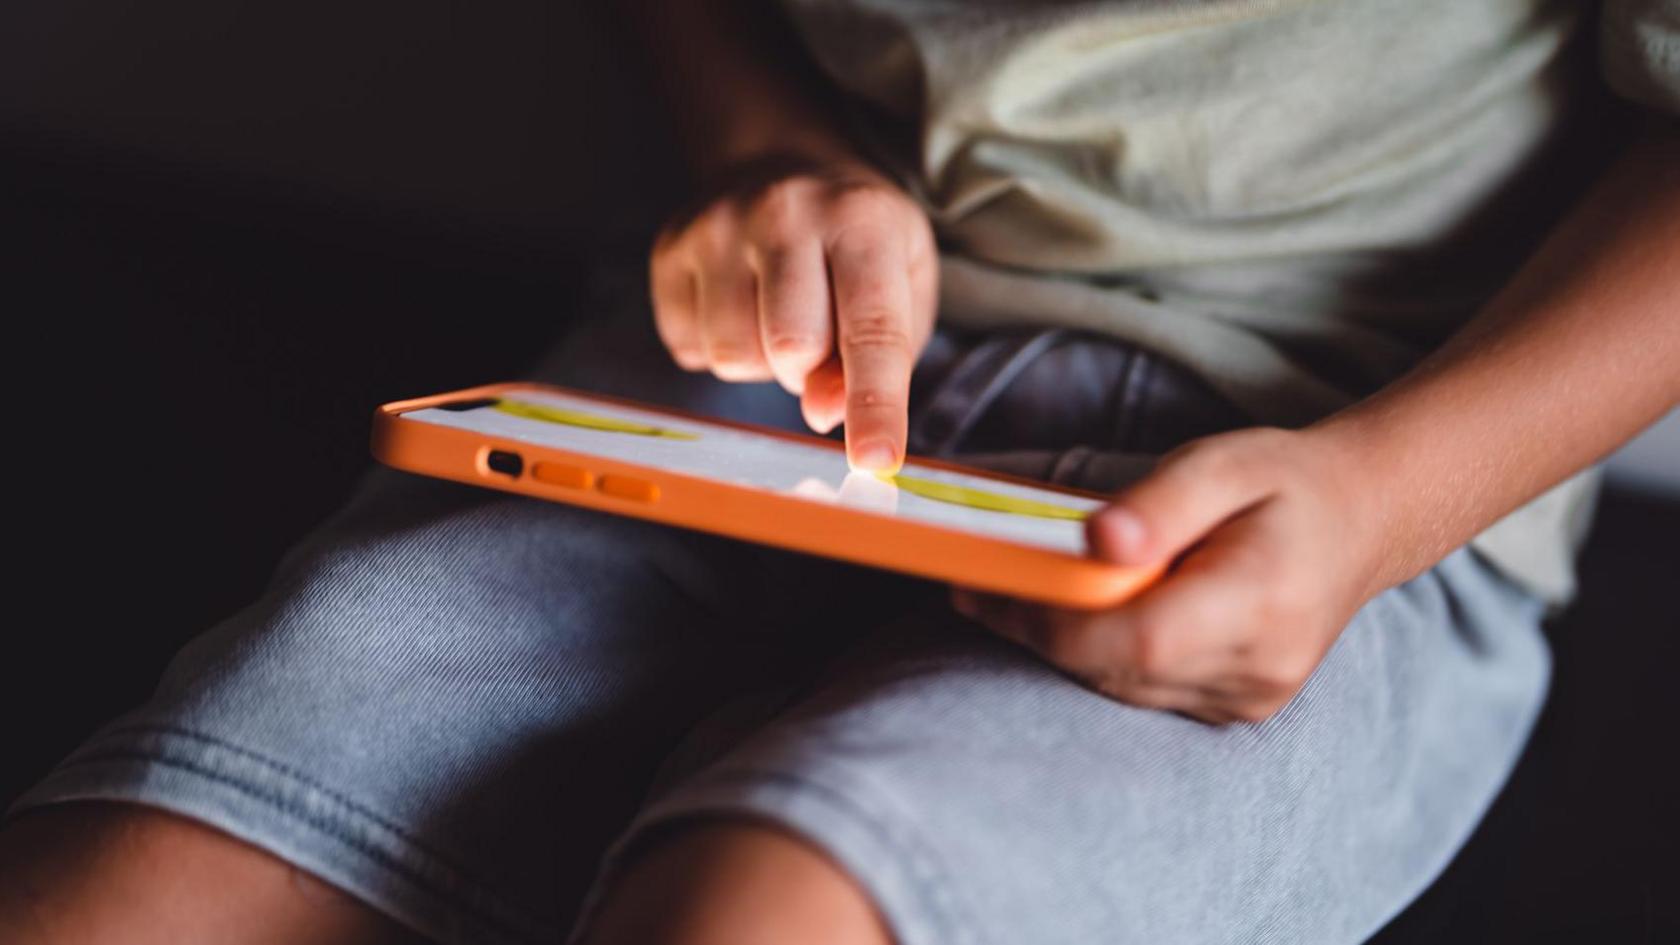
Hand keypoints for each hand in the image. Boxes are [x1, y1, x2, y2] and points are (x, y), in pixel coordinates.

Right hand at [650, 157, 937, 471]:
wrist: (780, 162)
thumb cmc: (856, 242)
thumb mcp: (902, 284)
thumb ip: (882, 356)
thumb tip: (825, 414)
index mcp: (861, 221)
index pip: (872, 329)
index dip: (875, 404)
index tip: (875, 461)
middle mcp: (785, 213)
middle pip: (790, 348)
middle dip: (807, 369)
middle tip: (818, 335)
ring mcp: (717, 225)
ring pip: (733, 356)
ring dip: (761, 362)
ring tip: (776, 315)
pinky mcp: (670, 249)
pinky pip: (689, 348)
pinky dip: (717, 349)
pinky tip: (738, 304)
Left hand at [952, 427, 1382, 723]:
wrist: (1361, 520)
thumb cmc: (1284, 483)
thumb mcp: (1223, 462)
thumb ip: (1159, 504)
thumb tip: (1097, 541)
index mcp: (1262, 600)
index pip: (1137, 638)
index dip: (1055, 620)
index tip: (991, 583)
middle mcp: (1259, 665)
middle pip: (1117, 668)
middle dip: (1036, 629)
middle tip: (969, 585)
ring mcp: (1249, 696)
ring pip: (1121, 686)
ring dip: (1056, 646)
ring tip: (996, 595)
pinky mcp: (1235, 705)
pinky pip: (1143, 690)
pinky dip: (1096, 656)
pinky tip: (1060, 615)